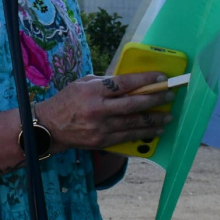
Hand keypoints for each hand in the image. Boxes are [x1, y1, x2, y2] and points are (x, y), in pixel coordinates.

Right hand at [35, 71, 173, 153]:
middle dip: (155, 100)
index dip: (145, 81)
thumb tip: (131, 82)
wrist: (50, 127)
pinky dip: (143, 134)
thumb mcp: (83, 83)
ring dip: (154, 120)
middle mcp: (98, 109)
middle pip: (133, 104)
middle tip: (170, 96)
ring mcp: (101, 127)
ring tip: (168, 116)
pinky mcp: (102, 141)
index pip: (125, 83)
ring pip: (134, 123)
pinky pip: (127, 138)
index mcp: (93, 90)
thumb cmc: (67, 100)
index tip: (161, 78)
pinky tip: (155, 131)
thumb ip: (105, 82)